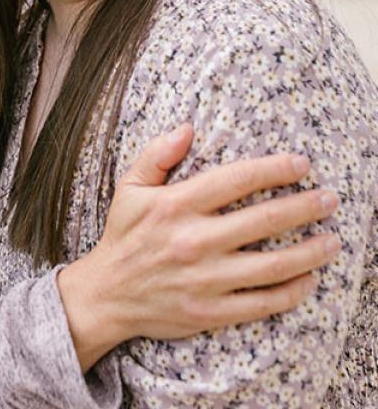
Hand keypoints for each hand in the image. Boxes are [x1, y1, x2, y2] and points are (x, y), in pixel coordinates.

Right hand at [57, 124, 339, 370]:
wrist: (107, 294)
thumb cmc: (123, 235)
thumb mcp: (129, 187)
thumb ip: (156, 154)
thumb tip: (188, 128)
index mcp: (176, 205)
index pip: (237, 180)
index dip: (275, 169)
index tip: (302, 164)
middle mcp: (194, 240)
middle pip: (265, 219)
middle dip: (305, 206)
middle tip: (329, 199)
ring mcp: (205, 279)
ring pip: (273, 265)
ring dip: (310, 251)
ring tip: (332, 240)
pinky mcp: (210, 312)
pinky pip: (262, 303)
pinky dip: (292, 292)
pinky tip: (309, 279)